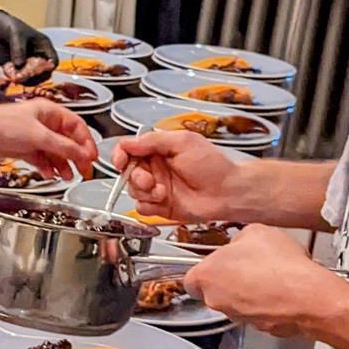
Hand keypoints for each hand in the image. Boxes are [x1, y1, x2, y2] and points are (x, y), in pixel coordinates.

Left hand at [0, 10, 56, 80]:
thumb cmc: (8, 26)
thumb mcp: (15, 34)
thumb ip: (19, 49)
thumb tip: (20, 65)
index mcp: (43, 46)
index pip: (53, 62)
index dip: (48, 68)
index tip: (38, 70)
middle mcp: (38, 57)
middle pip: (44, 74)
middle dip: (35, 77)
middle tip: (24, 76)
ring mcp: (27, 65)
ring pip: (32, 79)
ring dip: (24, 80)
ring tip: (15, 77)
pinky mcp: (15, 69)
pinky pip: (18, 78)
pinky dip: (14, 79)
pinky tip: (9, 75)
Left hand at [0, 97, 97, 181]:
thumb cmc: (0, 123)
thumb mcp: (37, 135)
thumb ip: (62, 146)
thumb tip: (82, 153)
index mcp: (49, 113)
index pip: (76, 126)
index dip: (86, 142)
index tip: (92, 157)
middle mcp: (43, 124)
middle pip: (68, 141)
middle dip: (77, 156)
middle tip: (84, 171)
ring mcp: (33, 137)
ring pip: (55, 153)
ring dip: (63, 165)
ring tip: (69, 176)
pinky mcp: (23, 149)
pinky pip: (41, 159)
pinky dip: (47, 168)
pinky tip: (50, 175)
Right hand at [111, 131, 254, 221]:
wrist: (227, 192)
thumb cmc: (212, 165)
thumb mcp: (183, 142)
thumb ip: (153, 140)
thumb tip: (128, 142)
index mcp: (158, 150)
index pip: (128, 150)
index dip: (120, 155)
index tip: (121, 161)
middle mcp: (155, 169)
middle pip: (127, 172)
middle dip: (135, 176)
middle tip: (150, 179)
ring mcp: (157, 188)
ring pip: (133, 190)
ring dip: (145, 192)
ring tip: (163, 191)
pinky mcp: (160, 207)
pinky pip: (141, 207)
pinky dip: (148, 205)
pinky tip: (163, 201)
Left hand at [183, 226, 344, 337]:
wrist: (309, 297)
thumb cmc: (278, 264)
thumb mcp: (255, 232)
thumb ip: (239, 239)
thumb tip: (241, 245)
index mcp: (206, 277)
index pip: (190, 279)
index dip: (206, 269)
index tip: (219, 262)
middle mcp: (217, 301)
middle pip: (215, 290)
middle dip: (231, 278)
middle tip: (251, 264)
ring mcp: (238, 317)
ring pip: (238, 302)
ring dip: (251, 290)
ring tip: (273, 275)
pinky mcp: (261, 329)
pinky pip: (259, 313)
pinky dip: (268, 303)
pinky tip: (285, 290)